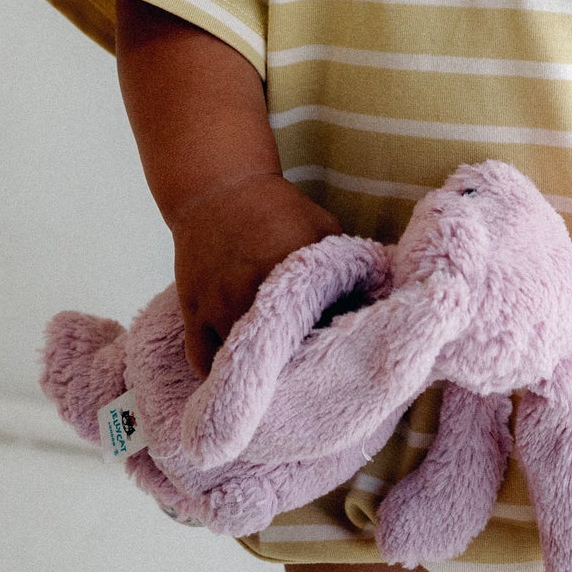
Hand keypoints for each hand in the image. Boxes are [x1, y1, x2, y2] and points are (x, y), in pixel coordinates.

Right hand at [171, 172, 342, 377]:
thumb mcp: (324, 227)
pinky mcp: (193, 314)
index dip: (329, 348)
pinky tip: (237, 374)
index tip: (336, 356)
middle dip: (292, 370)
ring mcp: (218, 309)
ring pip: (238, 367)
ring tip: (273, 382)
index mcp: (291, 277)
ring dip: (256, 376)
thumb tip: (379, 298)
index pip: (318, 332)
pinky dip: (218, 372)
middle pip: (277, 359)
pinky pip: (202, 361)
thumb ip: (350, 265)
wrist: (219, 189)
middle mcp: (252, 297)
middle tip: (306, 376)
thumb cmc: (277, 208)